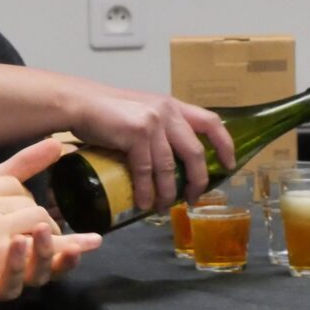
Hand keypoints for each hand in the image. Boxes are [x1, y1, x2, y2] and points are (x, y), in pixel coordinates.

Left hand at [0, 139, 100, 309]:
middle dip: (47, 256)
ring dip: (17, 270)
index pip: (50, 249)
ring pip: (11, 289)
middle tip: (45, 234)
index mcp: (14, 244)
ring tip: (16, 247)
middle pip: (37, 271)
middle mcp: (3, 268)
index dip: (67, 246)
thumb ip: (21, 167)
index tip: (89, 238)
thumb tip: (57, 143)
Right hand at [0, 162, 56, 309]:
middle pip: (28, 201)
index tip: (25, 202)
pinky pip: (39, 250)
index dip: (20, 193)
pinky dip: (64, 246)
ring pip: (38, 220)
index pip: (10, 180)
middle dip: (36, 215)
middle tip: (40, 231)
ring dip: (49, 231)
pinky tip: (85, 244)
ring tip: (67, 239)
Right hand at [72, 89, 235, 212]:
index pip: (211, 122)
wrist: (80, 103)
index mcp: (173, 105)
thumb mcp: (144, 112)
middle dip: (197, 181)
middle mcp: (167, 111)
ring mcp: (152, 122)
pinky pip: (146, 171)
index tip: (229, 165)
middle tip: (193, 198)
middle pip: (195, 152)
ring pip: (169, 167)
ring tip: (163, 206)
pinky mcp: (136, 134)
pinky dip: (146, 192)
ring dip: (168, 193)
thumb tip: (173, 161)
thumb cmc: (109, 111)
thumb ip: (161, 128)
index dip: (225, 144)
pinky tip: (144, 203)